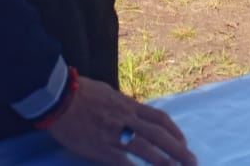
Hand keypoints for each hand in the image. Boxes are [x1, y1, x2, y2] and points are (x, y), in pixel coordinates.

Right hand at [47, 76, 195, 165]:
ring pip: (147, 149)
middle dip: (179, 149)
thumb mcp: (106, 92)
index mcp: (127, 104)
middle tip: (193, 162)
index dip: (174, 131)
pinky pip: (124, 162)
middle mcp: (126, 119)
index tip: (183, 142)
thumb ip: (120, 103)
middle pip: (160, 135)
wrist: (57, 96)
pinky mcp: (101, 147)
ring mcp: (114, 134)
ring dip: (165, 162)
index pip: (158, 118)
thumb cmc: (78, 91)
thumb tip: (130, 110)